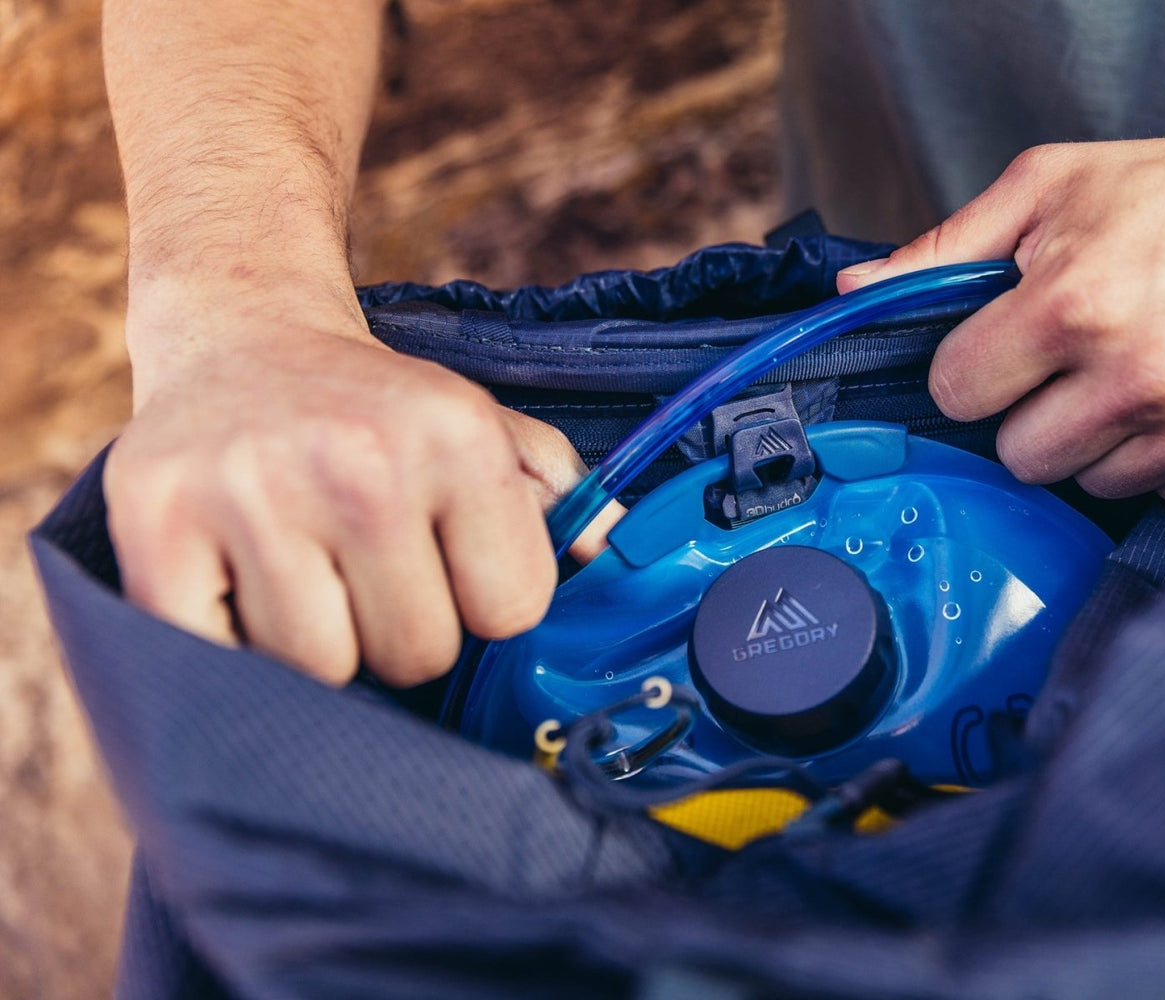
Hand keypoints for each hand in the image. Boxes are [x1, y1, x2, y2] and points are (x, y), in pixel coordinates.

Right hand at [105, 280, 620, 685]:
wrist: (242, 335)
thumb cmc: (380, 409)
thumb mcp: (489, 425)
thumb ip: (561, 496)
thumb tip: (604, 558)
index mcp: (455, 437)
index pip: (510, 611)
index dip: (483, 601)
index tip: (449, 562)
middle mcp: (358, 461)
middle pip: (417, 653)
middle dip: (401, 628)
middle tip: (367, 566)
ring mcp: (249, 492)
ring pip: (321, 670)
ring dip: (319, 643)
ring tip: (306, 570)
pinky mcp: (155, 525)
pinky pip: (218, 661)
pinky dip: (232, 646)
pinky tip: (240, 585)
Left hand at [839, 137, 1164, 502]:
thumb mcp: (1055, 186)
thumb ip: (943, 247)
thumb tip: (848, 297)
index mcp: (1073, 301)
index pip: (957, 392)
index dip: (973, 368)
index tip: (1007, 345)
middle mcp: (1137, 373)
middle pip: (1018, 457)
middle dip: (1032, 414)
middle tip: (1079, 361)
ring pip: (1090, 486)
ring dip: (1100, 440)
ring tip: (1143, 372)